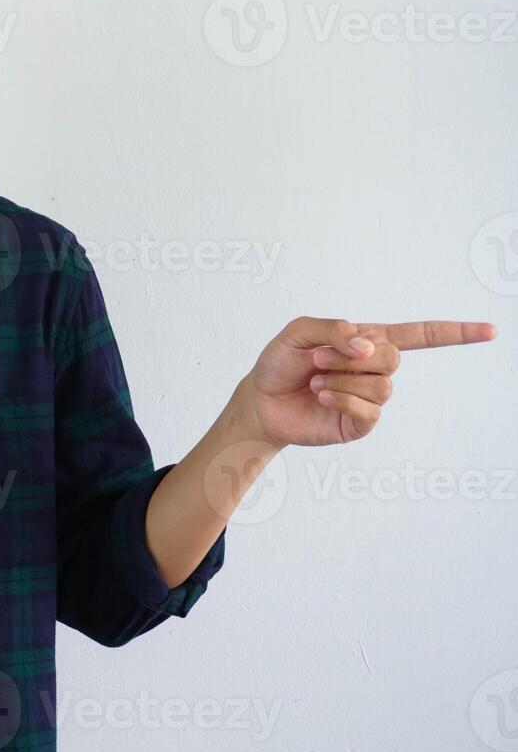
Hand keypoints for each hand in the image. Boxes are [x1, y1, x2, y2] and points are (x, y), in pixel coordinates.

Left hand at [239, 316, 496, 447]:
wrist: (260, 401)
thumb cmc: (280, 364)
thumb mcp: (299, 332)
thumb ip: (334, 328)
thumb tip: (367, 344)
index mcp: (367, 342)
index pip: (419, 335)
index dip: (454, 333)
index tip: (491, 332)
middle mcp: (374, 369)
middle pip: (393, 358)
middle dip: (351, 356)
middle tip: (317, 360)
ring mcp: (370, 398)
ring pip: (382, 384)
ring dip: (342, 378)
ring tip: (316, 380)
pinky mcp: (361, 423)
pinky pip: (370, 409)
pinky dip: (342, 398)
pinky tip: (321, 396)